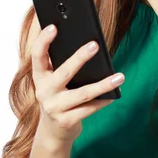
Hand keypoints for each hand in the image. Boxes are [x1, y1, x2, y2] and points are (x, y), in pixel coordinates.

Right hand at [31, 24, 124, 145]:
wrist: (53, 131)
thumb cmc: (59, 96)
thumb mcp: (55, 81)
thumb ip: (62, 64)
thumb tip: (90, 44)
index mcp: (40, 76)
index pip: (37, 56)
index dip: (43, 41)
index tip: (53, 26)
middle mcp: (44, 91)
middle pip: (64, 72)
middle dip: (79, 58)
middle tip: (95, 45)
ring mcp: (54, 108)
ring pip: (83, 93)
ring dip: (103, 84)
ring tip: (119, 76)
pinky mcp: (67, 121)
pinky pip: (90, 108)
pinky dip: (104, 100)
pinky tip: (115, 94)